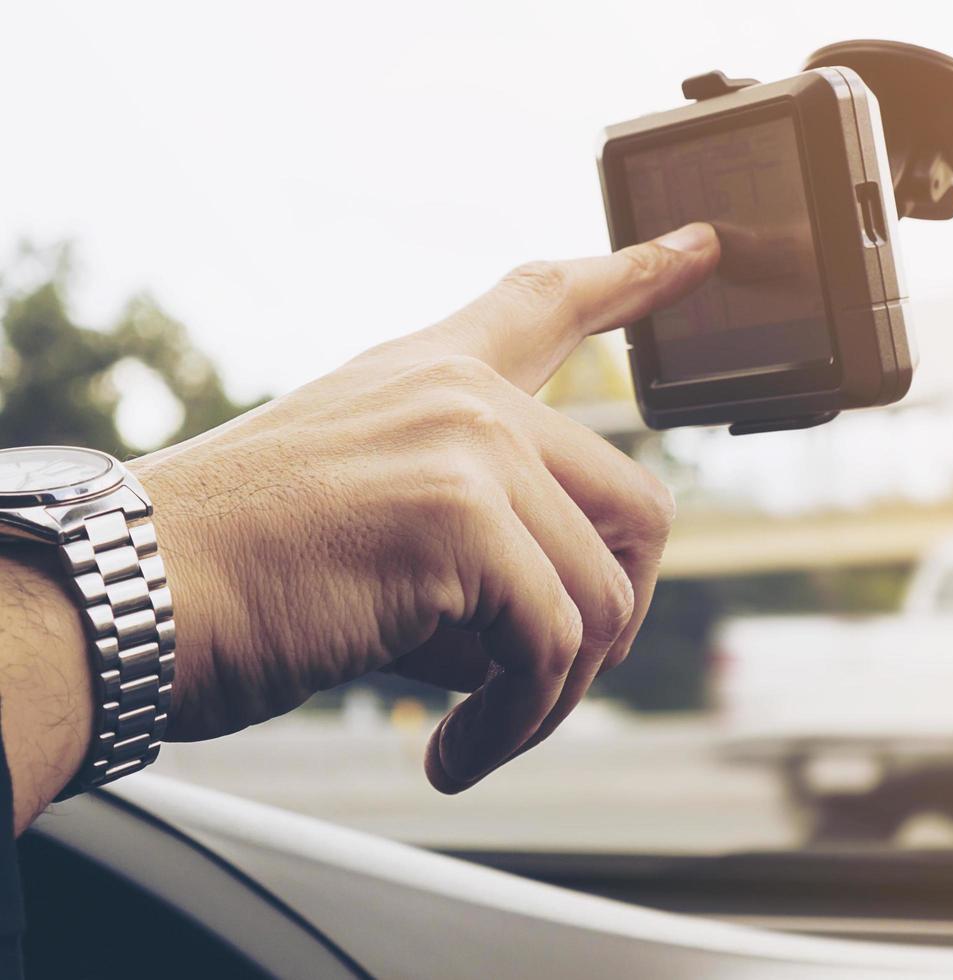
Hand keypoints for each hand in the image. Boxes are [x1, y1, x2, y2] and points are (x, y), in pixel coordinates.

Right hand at [132, 223, 718, 792]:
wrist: (125, 596)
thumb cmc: (232, 570)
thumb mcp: (367, 510)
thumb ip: (479, 524)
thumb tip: (583, 612)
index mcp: (430, 373)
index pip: (548, 301)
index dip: (636, 276)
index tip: (704, 247)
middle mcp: (462, 394)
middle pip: (639, 506)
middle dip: (611, 618)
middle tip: (546, 683)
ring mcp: (466, 445)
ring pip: (602, 593)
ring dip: (554, 691)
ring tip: (481, 731)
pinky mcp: (456, 518)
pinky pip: (553, 646)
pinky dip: (519, 721)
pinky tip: (454, 752)